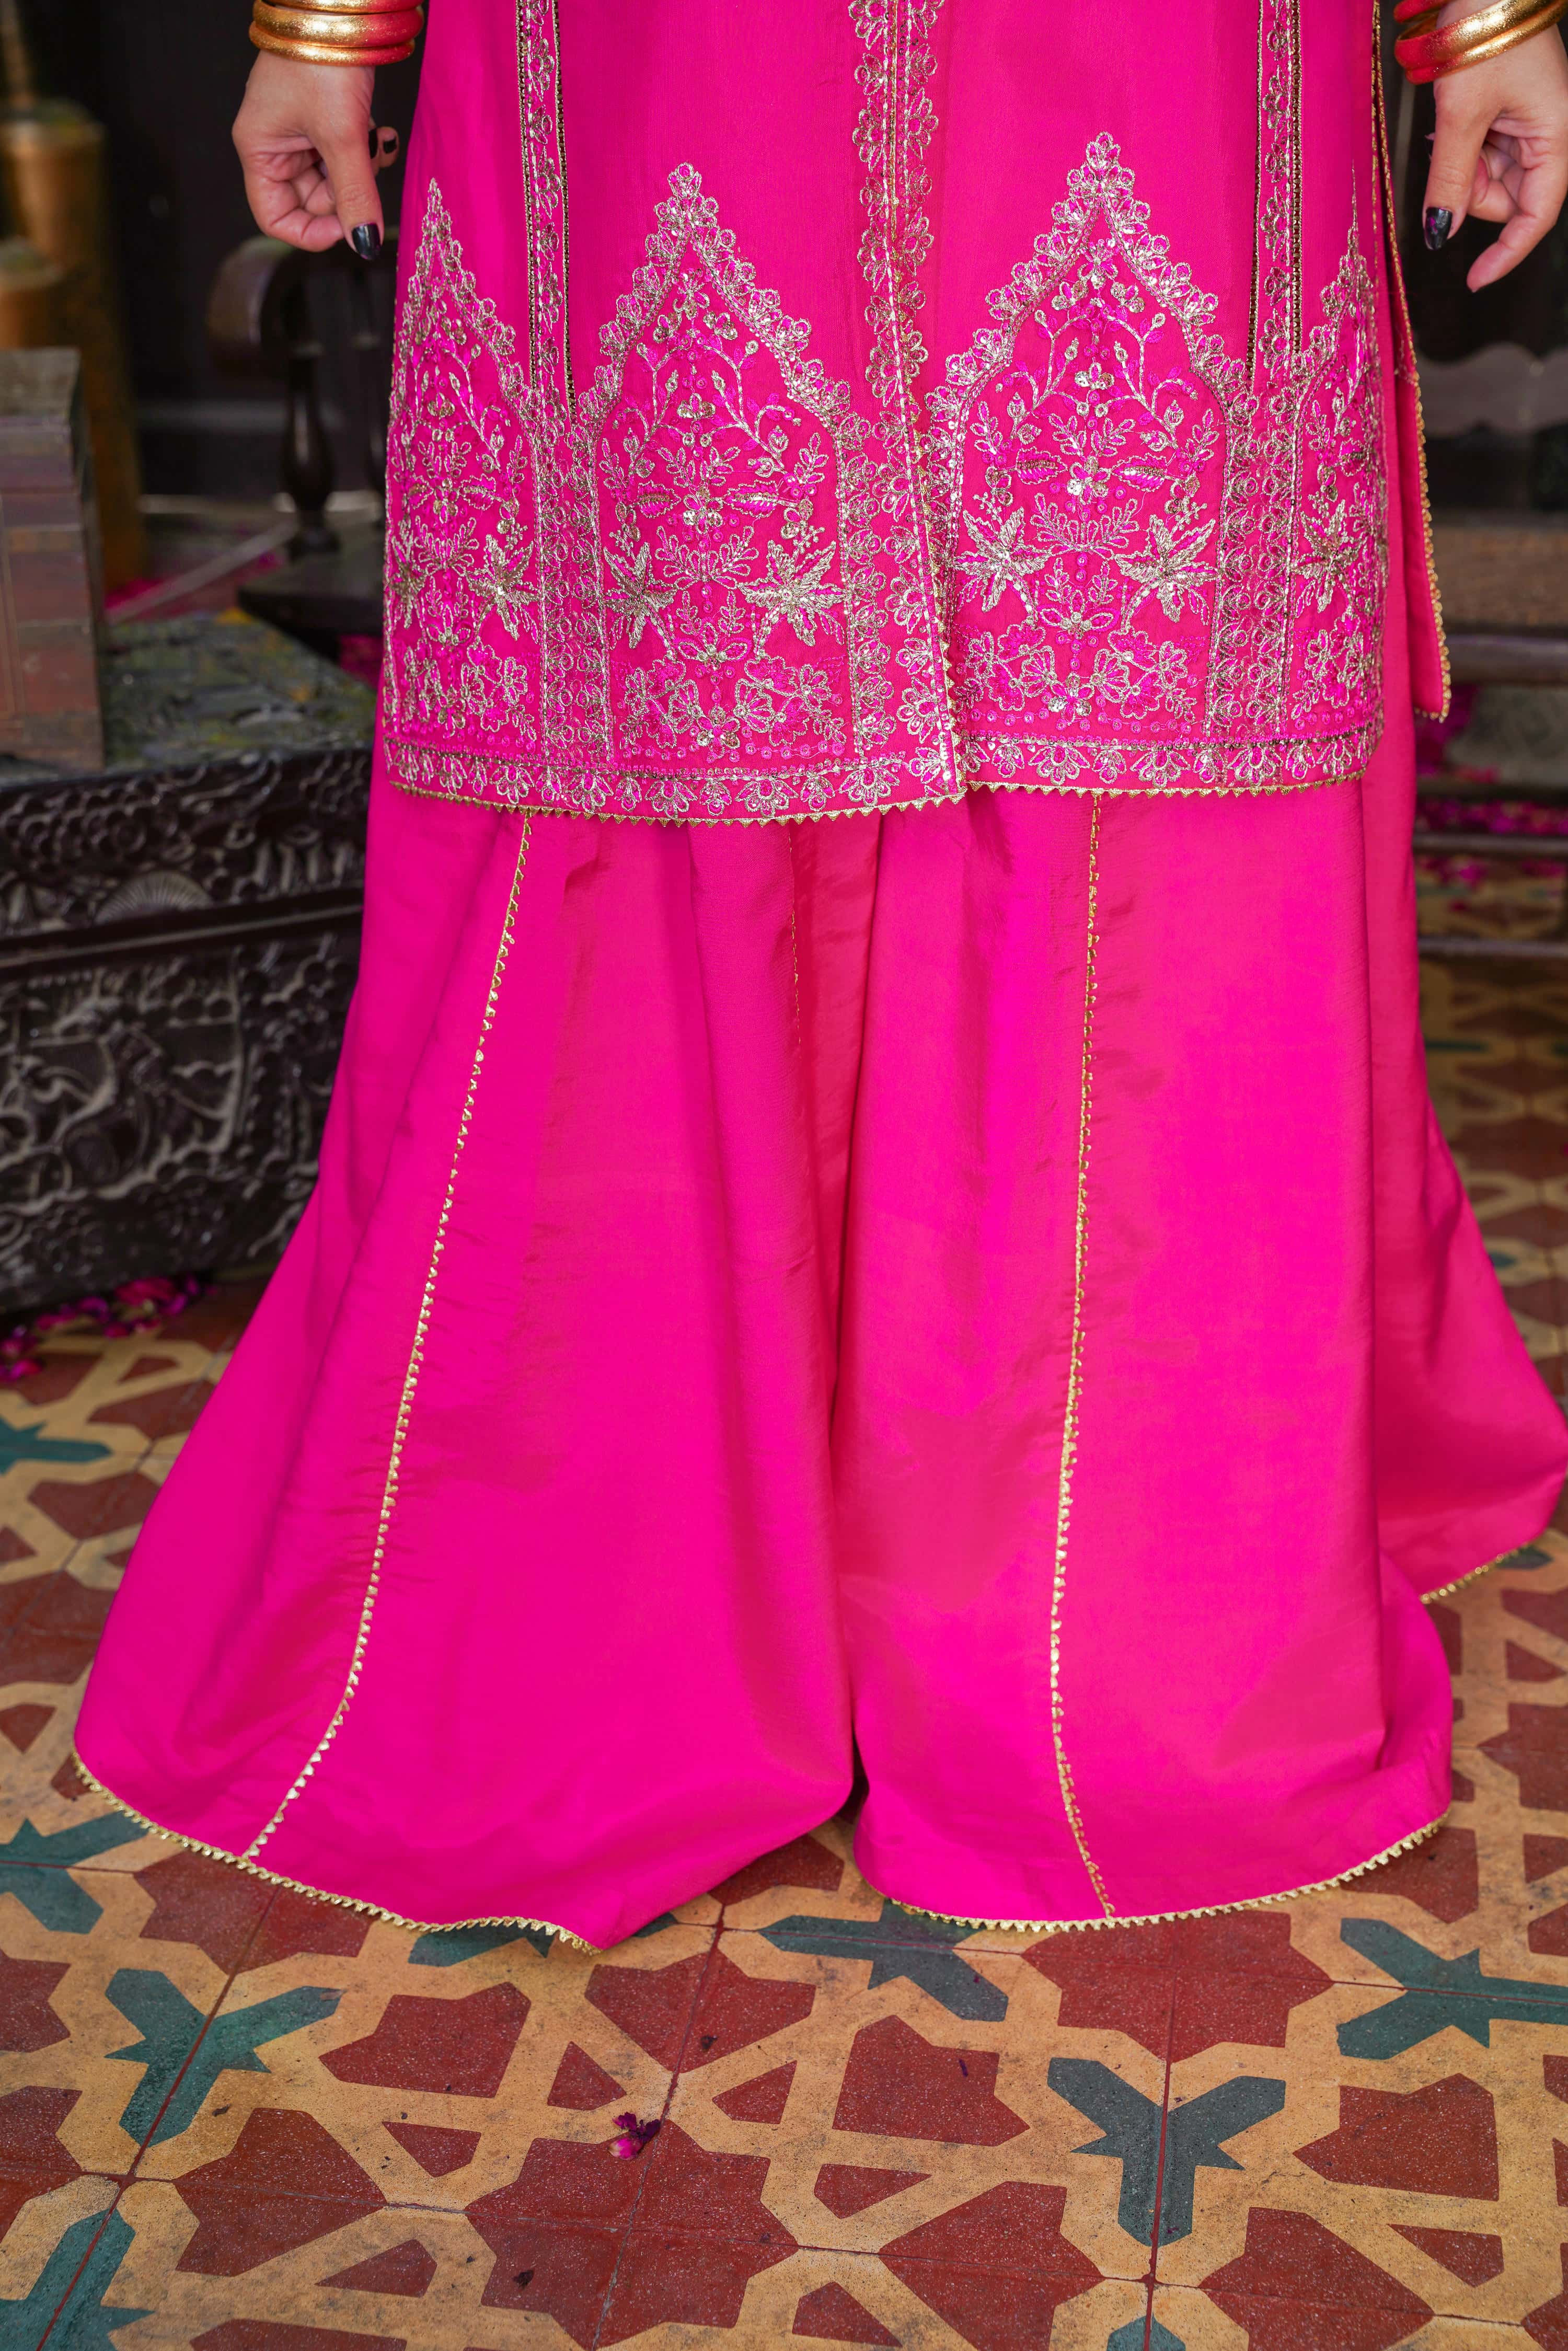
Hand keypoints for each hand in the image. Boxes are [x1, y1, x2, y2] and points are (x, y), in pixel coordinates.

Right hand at [233, 50, 400, 257]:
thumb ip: (354, 194)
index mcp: (259, 149)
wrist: (338, 8)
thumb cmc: (321, 59)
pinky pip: (345, 153)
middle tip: (366, 165)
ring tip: (374, 138)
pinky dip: (365, 148)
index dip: (311, 232)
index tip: (348, 228)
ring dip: (361, 167)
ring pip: (334, 177)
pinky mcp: (324, 117)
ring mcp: (299, 130)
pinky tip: (379, 130)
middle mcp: (275, 143)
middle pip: (312, 199)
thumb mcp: (342, 136)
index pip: (276, 217)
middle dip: (345, 191)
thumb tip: (364, 241)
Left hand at [1422, 1, 1567, 287]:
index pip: (1537, 213)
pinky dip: (1463, 147)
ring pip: (1492, 176)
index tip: (1474, 280)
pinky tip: (1452, 122)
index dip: (1507, 252)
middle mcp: (1549, 131)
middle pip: (1509, 197)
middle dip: (1473, 192)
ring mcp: (1529, 121)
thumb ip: (1452, 178)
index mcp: (1555, 134)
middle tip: (1451, 154)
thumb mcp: (1461, 114)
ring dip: (1464, 166)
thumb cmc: (1485, 33)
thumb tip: (1441, 230)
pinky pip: (1484, 149)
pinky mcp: (1510, 110)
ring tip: (1450, 124)